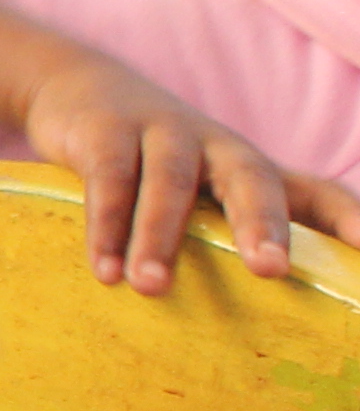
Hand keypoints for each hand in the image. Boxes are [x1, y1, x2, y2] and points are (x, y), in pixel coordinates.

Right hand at [10, 47, 358, 291]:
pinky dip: (106, 226)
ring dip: (160, 236)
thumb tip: (260, 324)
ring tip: (152, 288)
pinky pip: (110, 178)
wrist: (78, 86)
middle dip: (262, 223)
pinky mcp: (106, 130)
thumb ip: (229, 239)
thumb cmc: (154, 162)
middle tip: (269, 270)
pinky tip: (105, 271)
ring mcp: (162, 132)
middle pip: (251, 178)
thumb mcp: (202, 191)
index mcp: (252, 169)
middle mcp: (219, 147)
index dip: (350, 221)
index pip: (317, 195)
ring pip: (171, 182)